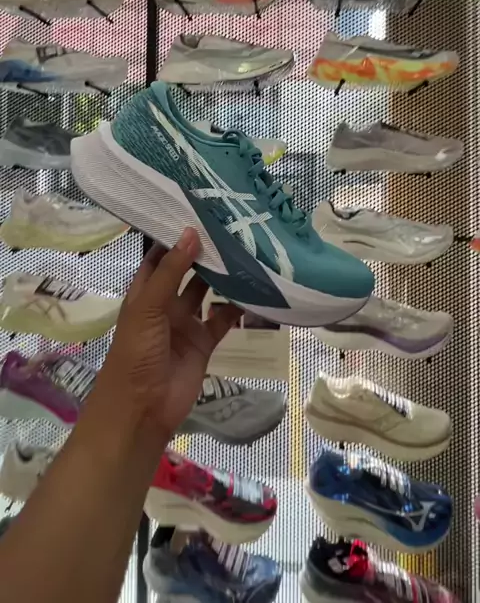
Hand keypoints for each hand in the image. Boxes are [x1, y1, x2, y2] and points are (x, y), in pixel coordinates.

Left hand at [99, 228, 240, 438]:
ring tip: (246, 251)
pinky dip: (237, 308)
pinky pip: (222, 319)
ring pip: (206, 293)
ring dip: (222, 277)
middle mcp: (164, 304)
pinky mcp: (204, 343)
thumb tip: (191, 232)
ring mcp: (185, 323)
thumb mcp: (148, 307)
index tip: (198, 211)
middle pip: (186, 272)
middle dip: (204, 254)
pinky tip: (255, 290)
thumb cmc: (136, 352)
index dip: (174, 237)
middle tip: (232, 227)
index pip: (159, 257)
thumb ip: (171, 271)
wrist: (143, 408)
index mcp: (144, 292)